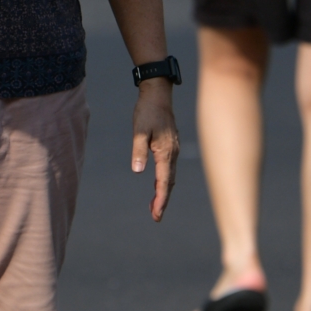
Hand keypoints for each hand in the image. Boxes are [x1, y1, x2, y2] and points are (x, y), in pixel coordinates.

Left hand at [131, 78, 178, 221]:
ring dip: (163, 191)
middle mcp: (172, 153)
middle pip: (169, 183)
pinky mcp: (170, 145)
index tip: (156, 215)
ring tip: (154, 206)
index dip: (160, 200)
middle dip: (163, 200)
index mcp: (166, 152)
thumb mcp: (139, 130)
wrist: (158, 93)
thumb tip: (137, 171)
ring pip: (170, 176)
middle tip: (155, 217)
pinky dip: (164, 179)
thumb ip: (138, 150)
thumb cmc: (147, 111)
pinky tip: (157, 183)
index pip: (163, 182)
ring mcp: (173, 149)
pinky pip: (169, 168)